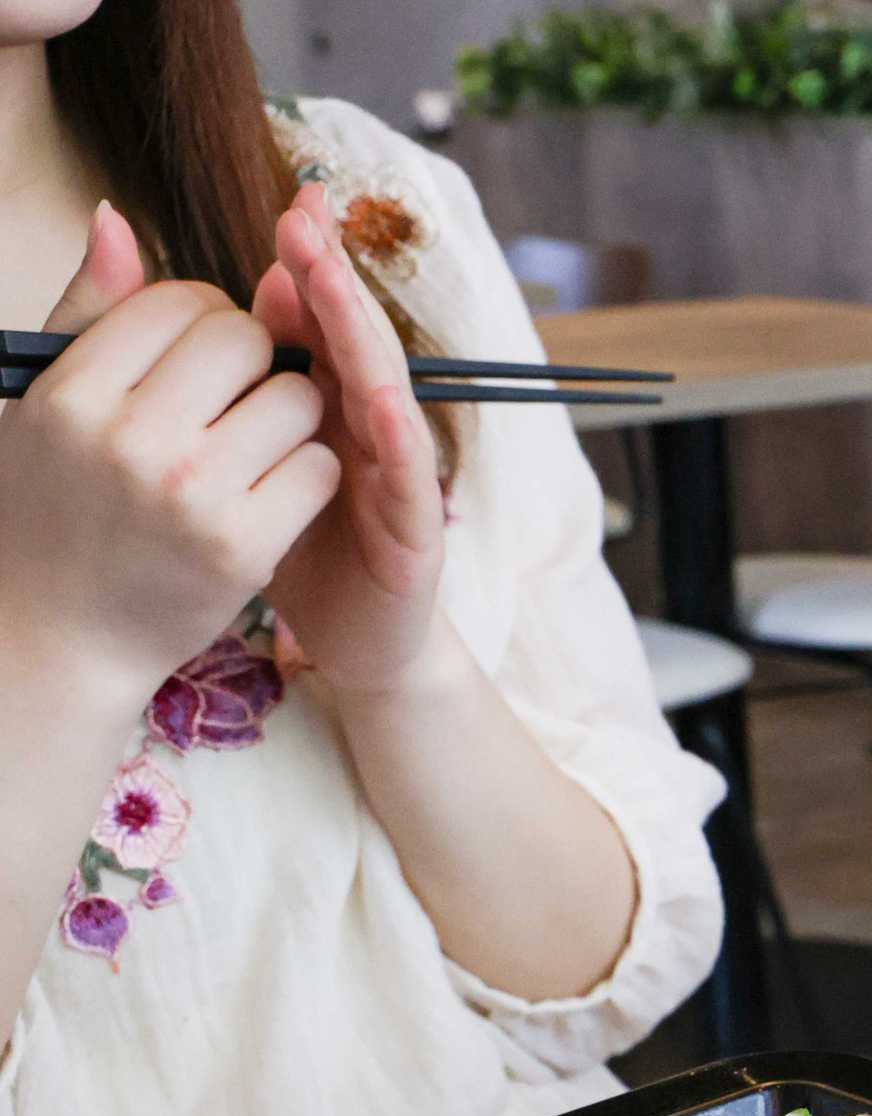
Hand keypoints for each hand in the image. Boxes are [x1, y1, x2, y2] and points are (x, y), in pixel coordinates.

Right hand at [0, 203, 337, 711]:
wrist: (58, 634)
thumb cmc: (52, 505)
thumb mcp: (43, 403)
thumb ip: (87, 310)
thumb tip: (116, 217)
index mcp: (71, 392)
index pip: (179, 302)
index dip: (206, 320)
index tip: (197, 357)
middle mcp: (126, 438)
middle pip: (245, 341)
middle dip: (257, 360)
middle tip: (235, 400)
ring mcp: (189, 494)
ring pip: (296, 399)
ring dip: (291, 416)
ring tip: (251, 448)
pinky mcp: (242, 546)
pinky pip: (321, 466)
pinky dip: (311, 473)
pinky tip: (272, 494)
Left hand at [254, 184, 448, 698]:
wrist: (355, 644)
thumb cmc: (305, 549)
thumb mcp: (267, 455)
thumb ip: (266, 380)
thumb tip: (263, 288)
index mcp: (334, 407)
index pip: (324, 321)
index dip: (313, 262)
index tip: (296, 201)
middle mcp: (375, 430)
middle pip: (357, 340)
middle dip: (333, 276)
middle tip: (305, 216)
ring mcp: (401, 477)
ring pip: (386, 393)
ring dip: (362, 336)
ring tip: (332, 282)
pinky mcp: (416, 533)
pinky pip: (409, 477)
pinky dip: (399, 436)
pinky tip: (380, 399)